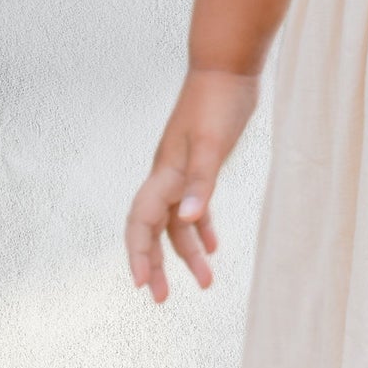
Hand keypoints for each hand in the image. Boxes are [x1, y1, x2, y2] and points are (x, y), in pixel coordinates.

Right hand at [124, 67, 260, 303]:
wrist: (228, 68)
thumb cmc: (218, 103)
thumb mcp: (214, 145)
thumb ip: (201, 183)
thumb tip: (186, 221)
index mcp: (166, 173)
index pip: (142, 223)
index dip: (138, 254)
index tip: (142, 286)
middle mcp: (168, 176)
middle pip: (153, 230)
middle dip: (157, 264)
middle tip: (162, 300)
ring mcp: (183, 171)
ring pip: (178, 222)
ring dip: (188, 251)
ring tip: (206, 283)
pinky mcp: (202, 164)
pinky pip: (195, 205)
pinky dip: (203, 227)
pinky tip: (214, 245)